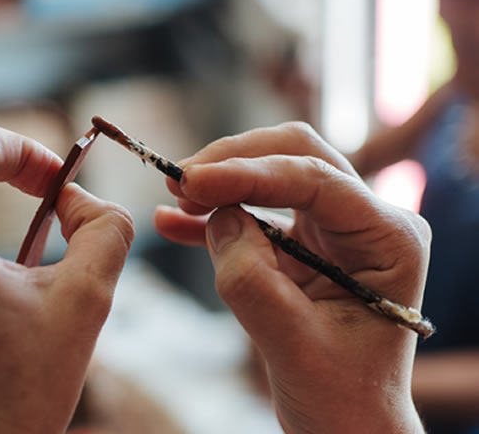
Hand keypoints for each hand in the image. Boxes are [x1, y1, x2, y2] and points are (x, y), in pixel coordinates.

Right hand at [154, 122, 428, 432]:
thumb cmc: (339, 394)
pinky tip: (173, 222)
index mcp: (389, 238)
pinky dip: (216, 213)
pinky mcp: (303, 242)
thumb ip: (251, 279)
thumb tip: (219, 218)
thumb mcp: (291, 343)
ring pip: (273, 173)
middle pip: (297, 155)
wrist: (346, 421)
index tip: (190, 182)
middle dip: (236, 160)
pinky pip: (256, 211)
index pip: (314, 178)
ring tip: (175, 198)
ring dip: (223, 181)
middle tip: (182, 180)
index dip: (247, 174)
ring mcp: (335, 228)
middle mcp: (367, 220)